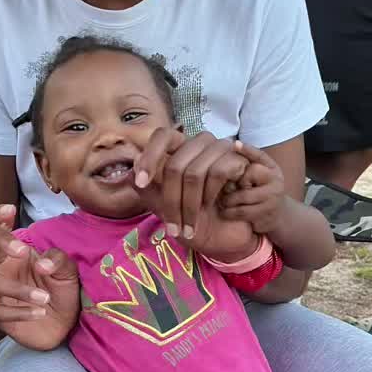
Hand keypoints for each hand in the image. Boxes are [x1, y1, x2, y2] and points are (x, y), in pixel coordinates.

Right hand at [0, 247, 79, 349]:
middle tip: (20, 253)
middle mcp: (1, 269)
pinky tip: (41, 313)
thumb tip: (41, 264)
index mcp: (15, 253)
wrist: (64, 324)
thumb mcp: (67, 271)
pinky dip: (21, 312)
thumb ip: (58, 260)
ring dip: (16, 288)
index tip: (22, 249)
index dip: (1, 236)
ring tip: (44, 297)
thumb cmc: (61, 291)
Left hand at [134, 130, 248, 240]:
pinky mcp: (238, 160)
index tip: (141, 183)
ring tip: (188, 229)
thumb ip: (145, 187)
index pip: (162, 136)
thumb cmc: (193, 218)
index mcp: (180, 148)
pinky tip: (214, 208)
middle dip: (170, 202)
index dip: (149, 157)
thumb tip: (133, 167)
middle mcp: (200, 144)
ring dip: (189, 208)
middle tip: (171, 229)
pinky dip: (211, 196)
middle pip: (174, 165)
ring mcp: (221, 149)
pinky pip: (218, 173)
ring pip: (194, 173)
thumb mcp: (162, 205)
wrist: (226, 235)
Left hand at [219, 143, 285, 235]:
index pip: (260, 155)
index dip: (248, 150)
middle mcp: (276, 180)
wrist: (279, 215)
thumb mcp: (257, 177)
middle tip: (226, 189)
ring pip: (244, 195)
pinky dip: (230, 212)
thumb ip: (246, 166)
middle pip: (251, 173)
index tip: (235, 144)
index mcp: (272, 168)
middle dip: (235, 181)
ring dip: (229, 199)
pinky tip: (225, 212)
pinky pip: (243, 211)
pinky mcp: (267, 212)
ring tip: (222, 201)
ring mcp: (273, 197)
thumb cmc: (260, 192)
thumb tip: (230, 148)